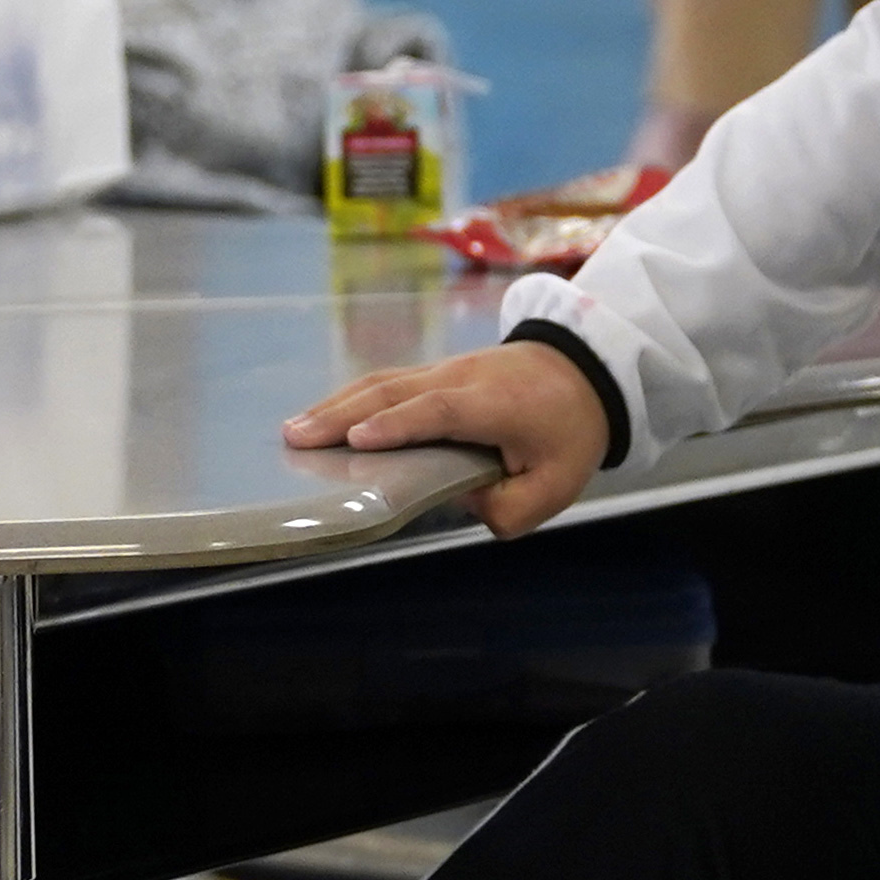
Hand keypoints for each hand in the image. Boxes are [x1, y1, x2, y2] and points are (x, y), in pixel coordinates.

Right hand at [283, 339, 608, 538]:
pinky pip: (388, 383)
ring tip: (293, 430)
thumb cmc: (569, 432)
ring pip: (384, 382)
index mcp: (495, 405)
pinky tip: (321, 418)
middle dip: (343, 414)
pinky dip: (351, 400)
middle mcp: (462, 379)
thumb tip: (458, 504)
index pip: (441, 411)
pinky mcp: (436, 374)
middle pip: (395, 390)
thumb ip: (506, 508)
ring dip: (336, 405)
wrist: (586, 371)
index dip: (399, 424)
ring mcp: (446, 370)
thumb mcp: (555, 486)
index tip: (358, 440)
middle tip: (295, 438)